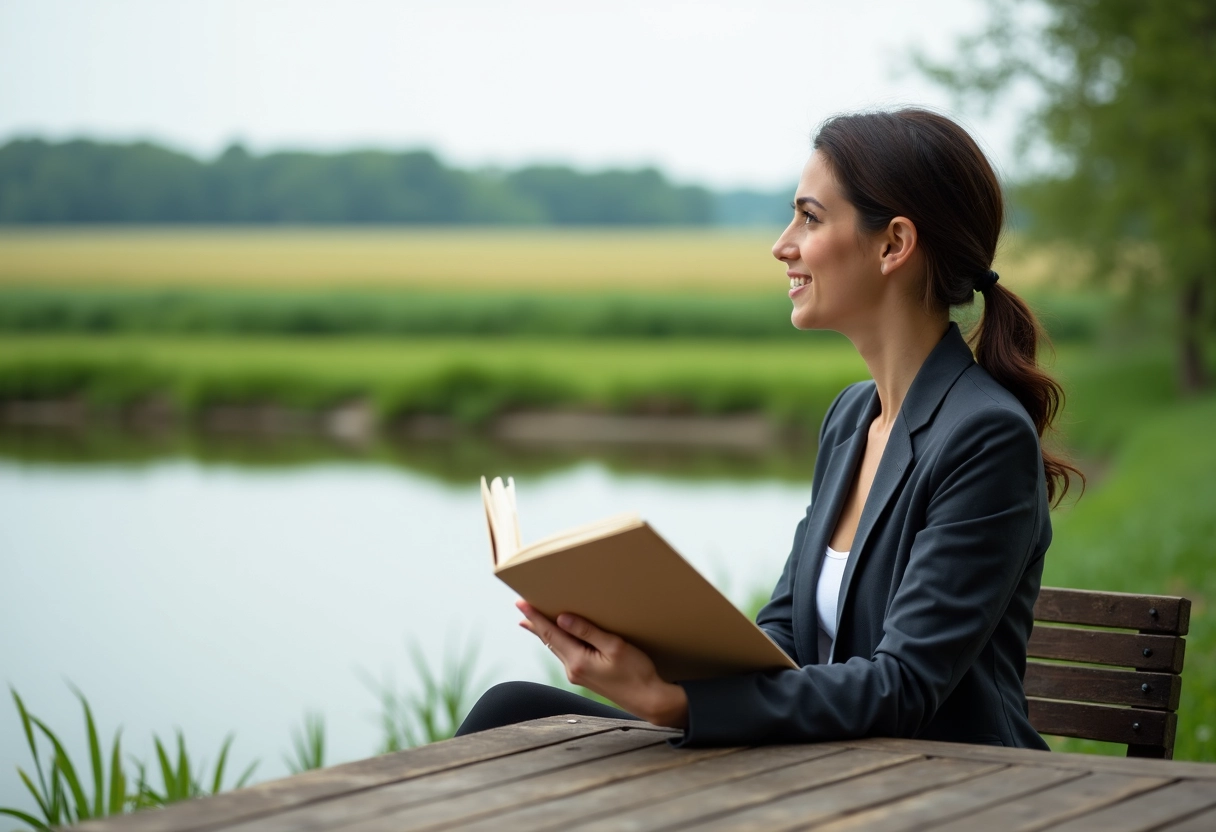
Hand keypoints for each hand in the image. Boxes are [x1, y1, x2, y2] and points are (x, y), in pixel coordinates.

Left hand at [516, 599, 687, 728]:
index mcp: (578, 661)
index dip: (535, 617)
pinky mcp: (585, 677)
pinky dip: (557, 642)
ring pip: (556, 648)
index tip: (521, 603)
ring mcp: (578, 675)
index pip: (550, 633)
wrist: (649, 700)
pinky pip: (566, 654)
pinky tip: (558, 638)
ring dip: (544, 633)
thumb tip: (562, 619)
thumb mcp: (614, 646)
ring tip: (532, 622)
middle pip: (549, 641)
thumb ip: (587, 631)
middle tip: (521, 608)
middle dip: (535, 623)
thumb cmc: (636, 672)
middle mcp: (572, 669)